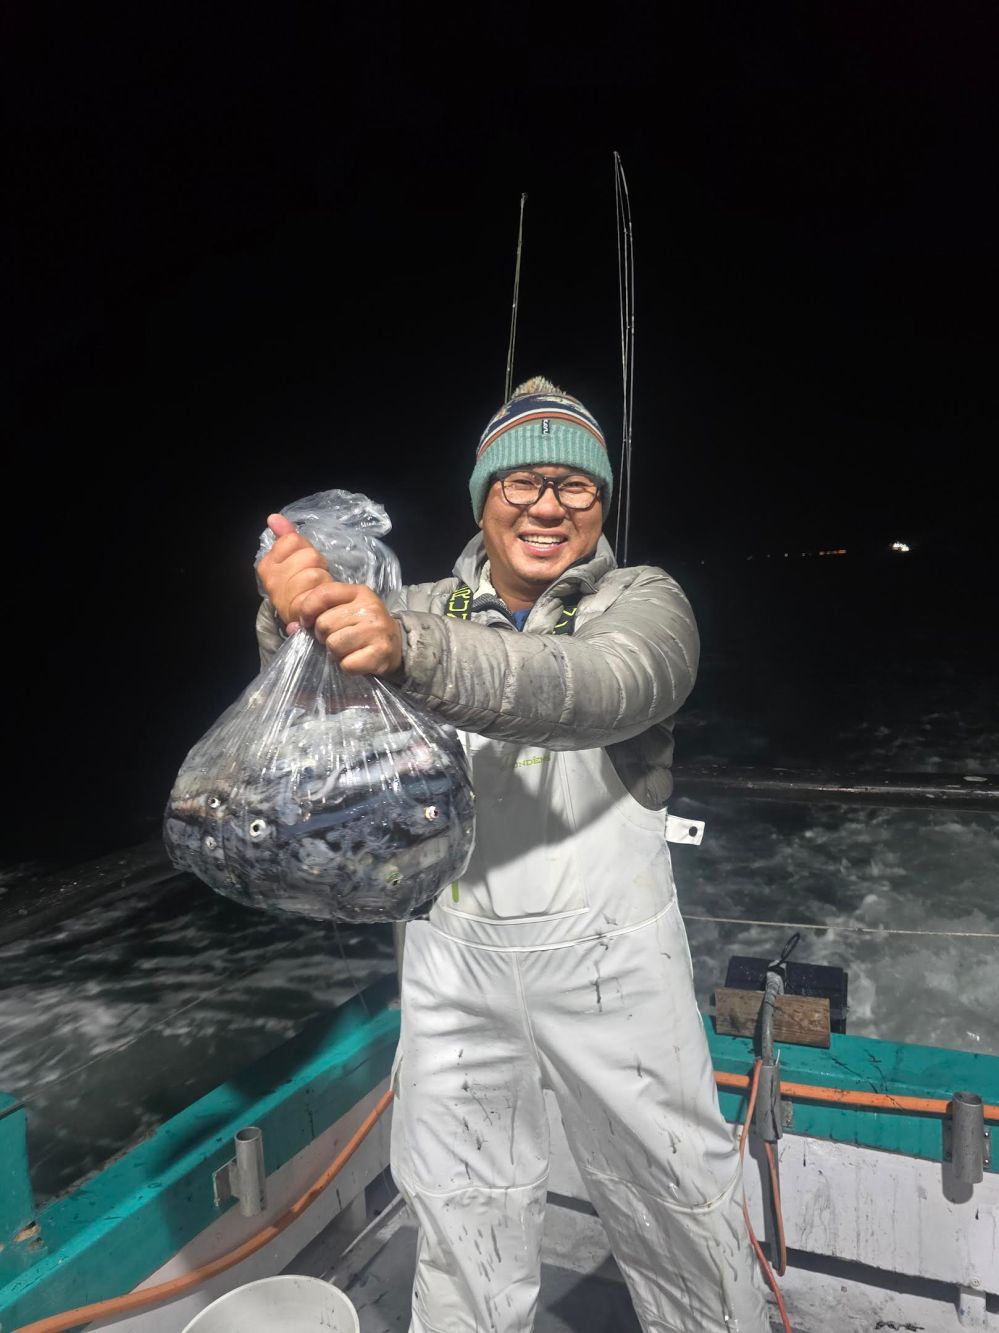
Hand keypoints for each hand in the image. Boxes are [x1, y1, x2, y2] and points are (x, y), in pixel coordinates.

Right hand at [257, 513, 333, 631]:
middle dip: (317, 566)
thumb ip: (285, 537)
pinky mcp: (300, 612)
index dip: (305, 549)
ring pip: (314, 574)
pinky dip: (323, 597)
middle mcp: (272, 580)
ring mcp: (284, 597)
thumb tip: (274, 517)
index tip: (304, 564)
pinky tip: (320, 603)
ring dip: (323, 582)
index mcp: (268, 565)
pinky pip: (319, 594)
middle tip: (316, 580)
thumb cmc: (298, 589)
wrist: (300, 623)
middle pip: (308, 556)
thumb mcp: (292, 560)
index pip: (292, 540)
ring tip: (318, 592)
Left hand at [299, 580, 404, 676]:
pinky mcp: (380, 652)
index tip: (307, 622)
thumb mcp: (344, 611)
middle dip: (324, 636)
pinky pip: (347, 664)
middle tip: (336, 638)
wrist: (397, 644)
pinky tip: (356, 660)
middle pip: (324, 624)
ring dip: (335, 653)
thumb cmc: (363, 627)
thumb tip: (291, 627)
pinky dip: (347, 666)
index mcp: (358, 592)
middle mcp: (369, 608)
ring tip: (347, 649)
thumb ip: (317, 613)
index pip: (323, 594)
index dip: (307, 610)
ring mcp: (376, 630)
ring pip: (333, 645)